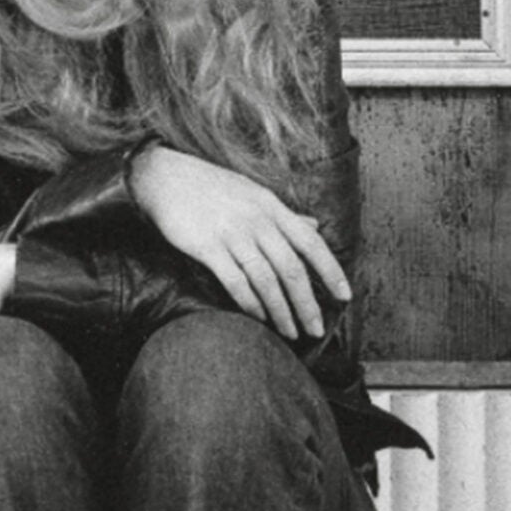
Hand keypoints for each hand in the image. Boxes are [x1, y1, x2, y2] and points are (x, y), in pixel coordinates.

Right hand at [128, 145, 351, 343]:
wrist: (165, 177)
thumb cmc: (212, 187)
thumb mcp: (254, 193)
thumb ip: (285, 214)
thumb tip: (315, 226)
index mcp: (272, 207)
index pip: (311, 243)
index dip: (331, 271)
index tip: (345, 296)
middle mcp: (257, 220)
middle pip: (291, 269)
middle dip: (307, 304)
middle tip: (316, 330)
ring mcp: (232, 234)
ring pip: (266, 281)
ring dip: (281, 311)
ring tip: (290, 333)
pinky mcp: (207, 247)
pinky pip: (235, 282)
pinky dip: (250, 303)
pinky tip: (259, 318)